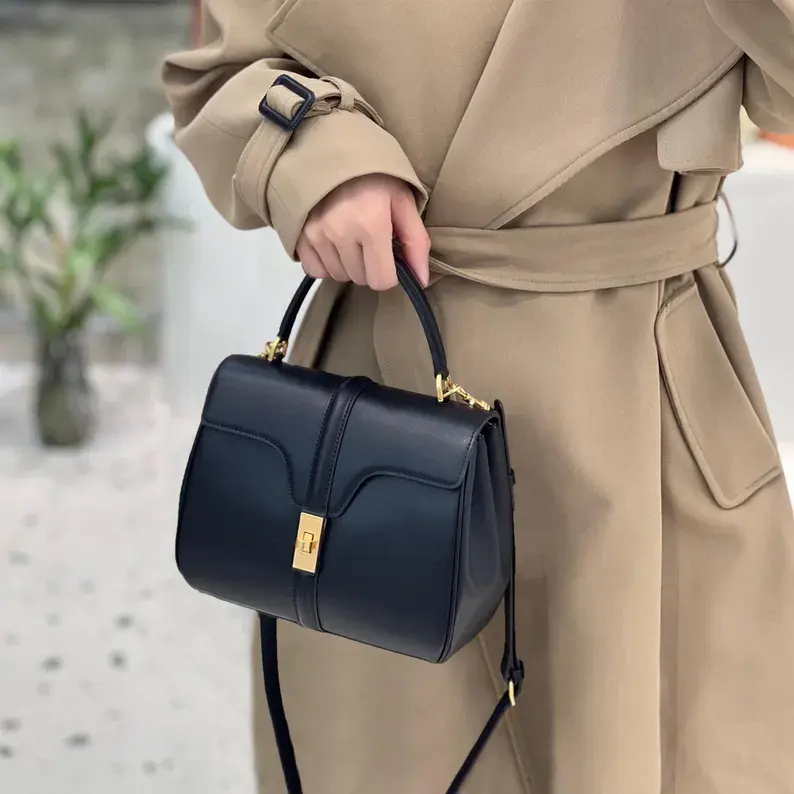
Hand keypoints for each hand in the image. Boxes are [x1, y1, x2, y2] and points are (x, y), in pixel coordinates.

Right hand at [296, 174, 429, 290]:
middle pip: (361, 279)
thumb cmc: (374, 175)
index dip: (390, 273)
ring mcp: (317, 234)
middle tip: (371, 242)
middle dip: (370, 266)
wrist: (332, 149)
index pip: (381, 280)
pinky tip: (334, 246)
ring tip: (352, 238)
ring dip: (349, 265)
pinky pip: (315, 270)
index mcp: (371, 224)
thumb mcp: (403, 201)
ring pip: (339, 276)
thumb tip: (422, 280)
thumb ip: (416, 242)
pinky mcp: (300, 235)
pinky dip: (326, 264)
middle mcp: (341, 233)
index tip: (390, 256)